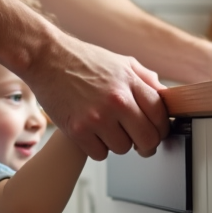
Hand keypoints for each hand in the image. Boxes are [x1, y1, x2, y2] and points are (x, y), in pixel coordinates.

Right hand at [27, 34, 170, 160]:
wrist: (46, 58)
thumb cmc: (83, 60)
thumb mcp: (122, 62)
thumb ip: (146, 79)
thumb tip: (165, 97)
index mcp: (130, 83)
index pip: (160, 115)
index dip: (162, 128)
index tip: (157, 132)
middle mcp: (117, 100)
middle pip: (148, 139)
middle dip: (147, 145)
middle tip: (140, 144)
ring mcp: (97, 117)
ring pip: (123, 149)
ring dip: (117, 143)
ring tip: (107, 129)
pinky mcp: (78, 130)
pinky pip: (100, 154)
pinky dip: (97, 148)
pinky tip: (92, 133)